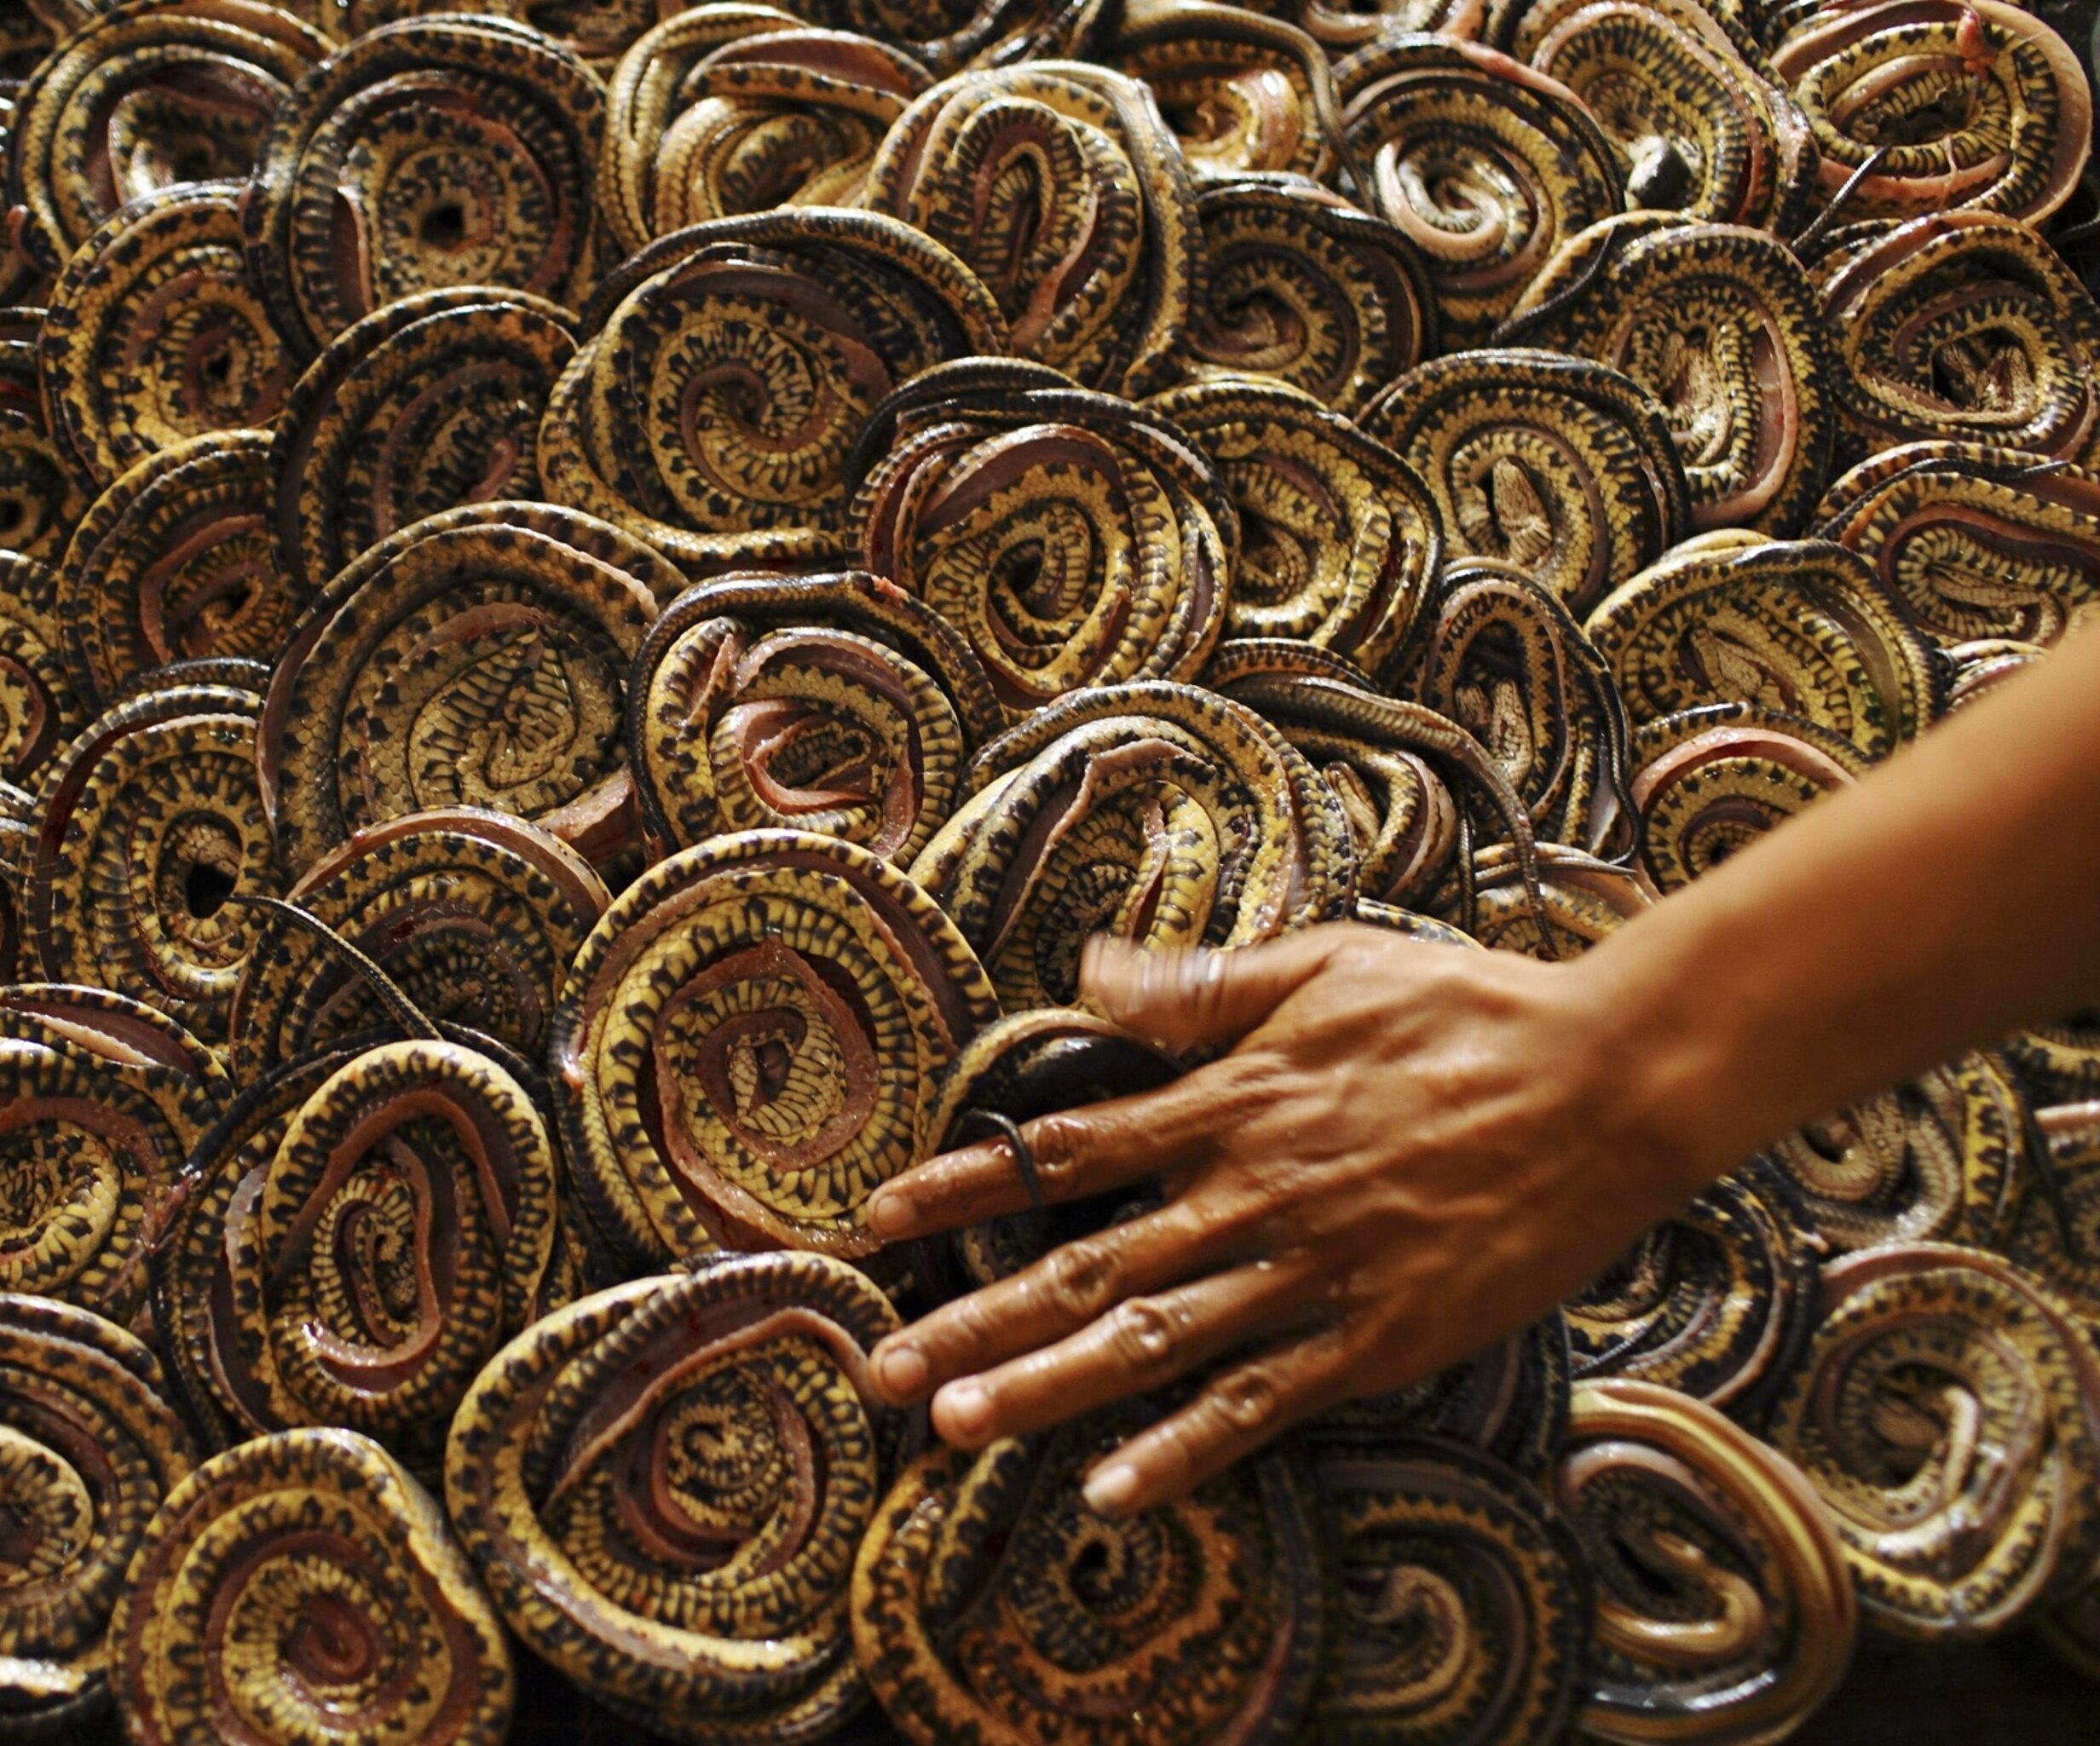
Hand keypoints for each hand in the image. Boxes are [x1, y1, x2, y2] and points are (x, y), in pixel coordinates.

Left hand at [864, 925, 1730, 1517]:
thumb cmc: (1465, 1010)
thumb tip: (1086, 973)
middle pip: (1083, 1263)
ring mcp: (1312, 1272)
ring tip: (955, 1429)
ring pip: (1151, 1340)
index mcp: (1232, 1102)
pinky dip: (1185, 1448)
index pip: (1067, 1148)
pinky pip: (1261, 1401)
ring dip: (1045, 1387)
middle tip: (878, 1367)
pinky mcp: (1377, 1335)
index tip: (878, 1218)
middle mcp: (1251, 1193)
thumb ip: (1200, 984)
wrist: (1608, 1082)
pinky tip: (1113, 1489)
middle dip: (972, 1317)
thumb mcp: (1325, 964)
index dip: (966, 1183)